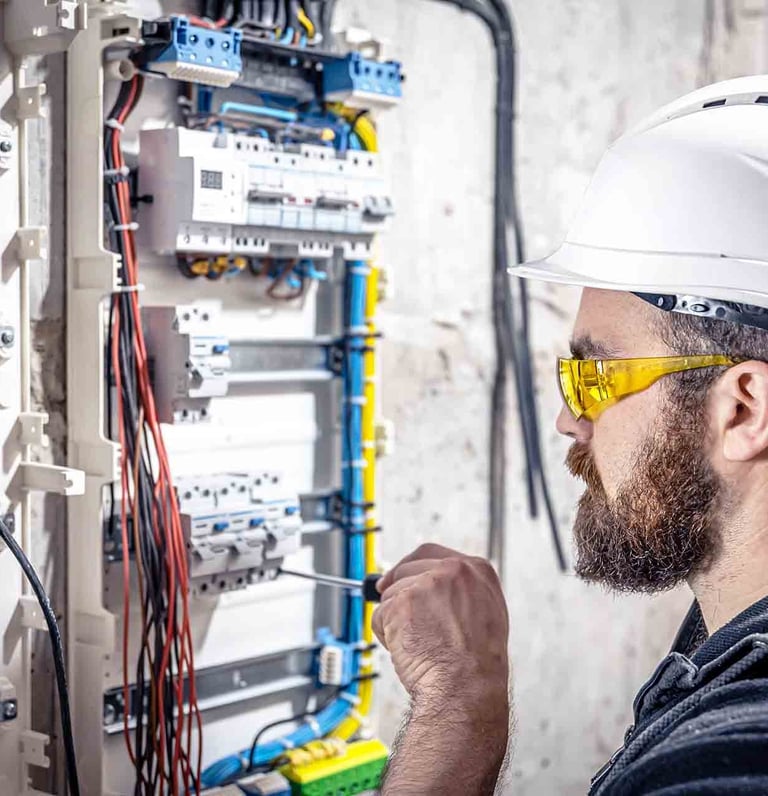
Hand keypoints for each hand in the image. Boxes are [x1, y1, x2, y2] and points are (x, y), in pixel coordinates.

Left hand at [372, 543, 508, 704]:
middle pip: (406, 570)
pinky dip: (386, 635)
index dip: (410, 568)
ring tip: (420, 644)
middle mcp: (452, 571)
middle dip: (399, 595)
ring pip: (392, 594)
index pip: (430, 554)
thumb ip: (462, 593)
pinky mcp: (402, 602)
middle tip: (403, 621)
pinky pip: (380, 616)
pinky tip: (408, 650)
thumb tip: (434, 589)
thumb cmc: (478, 665)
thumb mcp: (486, 614)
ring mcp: (426, 584)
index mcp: (476, 571)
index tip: (398, 577)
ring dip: (396, 620)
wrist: (468, 688)